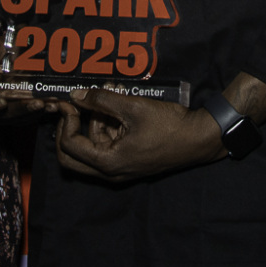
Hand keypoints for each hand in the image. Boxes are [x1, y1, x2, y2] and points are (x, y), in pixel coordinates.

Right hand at [0, 42, 66, 122]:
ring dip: (36, 112)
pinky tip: (55, 105)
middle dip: (21, 110)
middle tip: (36, 103)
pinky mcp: (24, 112)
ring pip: (20, 117)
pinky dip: (44, 111)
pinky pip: (33, 115)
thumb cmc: (1, 50)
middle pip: (3, 115)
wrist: (19, 50)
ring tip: (49, 104)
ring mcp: (9, 111)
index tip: (0, 102)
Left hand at [55, 88, 225, 180]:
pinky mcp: (128, 162)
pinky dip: (106, 127)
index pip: (70, 145)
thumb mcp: (133, 107)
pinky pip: (107, 146)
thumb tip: (76, 95)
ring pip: (90, 148)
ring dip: (93, 122)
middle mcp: (110, 172)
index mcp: (108, 162)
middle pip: (71, 156)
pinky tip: (117, 105)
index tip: (71, 100)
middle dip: (69, 129)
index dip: (67, 120)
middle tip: (74, 107)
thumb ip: (101, 100)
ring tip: (106, 94)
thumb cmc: (169, 125)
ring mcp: (119, 169)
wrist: (198, 139)